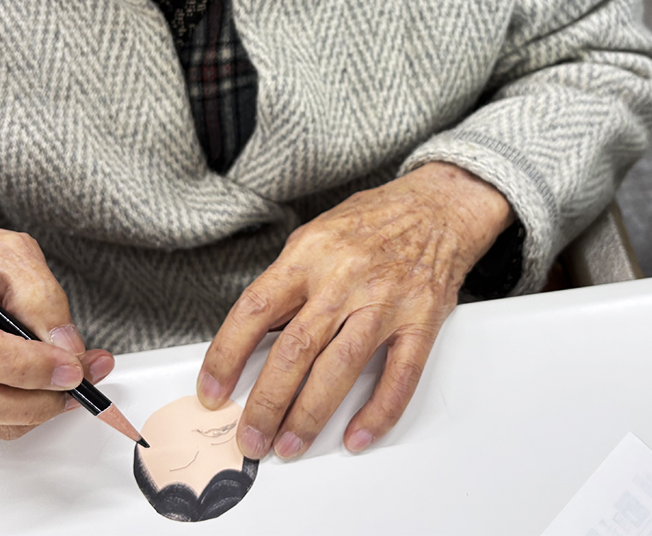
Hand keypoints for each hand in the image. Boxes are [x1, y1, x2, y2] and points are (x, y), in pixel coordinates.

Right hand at [0, 226, 113, 438]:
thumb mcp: (10, 255)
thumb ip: (41, 297)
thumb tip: (66, 347)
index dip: (23, 365)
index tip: (69, 365)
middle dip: (32, 398)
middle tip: (79, 383)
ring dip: (30, 412)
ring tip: (71, 390)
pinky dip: (15, 418)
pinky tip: (42, 396)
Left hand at [197, 162, 512, 458]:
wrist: (439, 206)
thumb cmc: (374, 222)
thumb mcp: (316, 235)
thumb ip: (286, 280)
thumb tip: (255, 335)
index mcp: (310, 255)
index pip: (255, 311)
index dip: (226, 356)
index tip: (212, 390)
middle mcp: (345, 279)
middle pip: (294, 350)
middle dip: (265, 403)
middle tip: (249, 437)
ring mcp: (385, 303)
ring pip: (339, 369)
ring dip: (310, 416)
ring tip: (289, 445)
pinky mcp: (421, 322)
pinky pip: (399, 377)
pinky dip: (377, 413)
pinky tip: (357, 436)